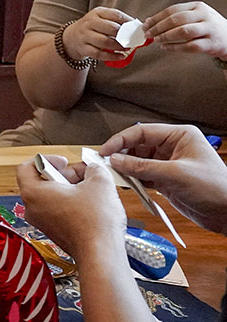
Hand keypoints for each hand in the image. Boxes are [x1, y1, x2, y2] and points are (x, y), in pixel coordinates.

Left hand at [16, 157, 126, 258]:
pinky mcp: (55, 232)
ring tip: (91, 190)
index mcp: (33, 193)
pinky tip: (91, 205)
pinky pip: (59, 211)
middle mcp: (32, 209)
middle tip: (84, 174)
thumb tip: (93, 169)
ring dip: (71, 190)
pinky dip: (72, 204)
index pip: (27, 167)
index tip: (63, 162)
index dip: (47, 160)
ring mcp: (43, 222)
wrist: (100, 254)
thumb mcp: (99, 182)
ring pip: (52, 197)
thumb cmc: (93, 223)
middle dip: (65, 175)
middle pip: (42, 182)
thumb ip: (93, 169)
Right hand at [61, 7, 135, 62]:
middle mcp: (89, 23)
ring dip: (119, 46)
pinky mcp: (84, 48)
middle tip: (133, 39)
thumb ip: (116, 20)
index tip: (137, 28)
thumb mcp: (101, 18)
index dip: (128, 21)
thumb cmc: (93, 27)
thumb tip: (137, 26)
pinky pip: (99, 54)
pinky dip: (112, 56)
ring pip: (104, 42)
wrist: (72, 37)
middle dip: (124, 35)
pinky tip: (121, 56)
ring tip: (127, 48)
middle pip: (110, 28)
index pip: (115, 15)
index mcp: (96, 13)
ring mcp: (85, 36)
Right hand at [100, 123, 226, 234]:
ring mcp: (168, 164)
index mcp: (179, 136)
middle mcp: (172, 147)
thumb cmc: (216, 189)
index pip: (141, 132)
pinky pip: (142, 175)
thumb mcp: (176, 174)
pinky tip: (125, 184)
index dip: (120, 140)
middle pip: (137, 146)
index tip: (104, 151)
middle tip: (105, 165)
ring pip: (137, 161)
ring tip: (114, 175)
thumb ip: (143, 167)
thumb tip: (116, 160)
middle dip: (121, 155)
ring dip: (126, 169)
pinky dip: (133, 180)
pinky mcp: (166, 180)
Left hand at [144, 1, 226, 59]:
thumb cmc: (208, 27)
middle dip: (158, 27)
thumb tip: (150, 21)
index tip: (145, 25)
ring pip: (183, 32)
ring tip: (156, 40)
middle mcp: (204, 16)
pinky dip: (175, 47)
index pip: (172, 10)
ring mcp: (209, 29)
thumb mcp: (194, 17)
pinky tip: (166, 47)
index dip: (156, 18)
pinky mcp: (212, 44)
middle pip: (176, 20)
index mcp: (197, 6)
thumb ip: (174, 17)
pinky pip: (190, 46)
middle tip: (148, 34)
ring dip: (166, 37)